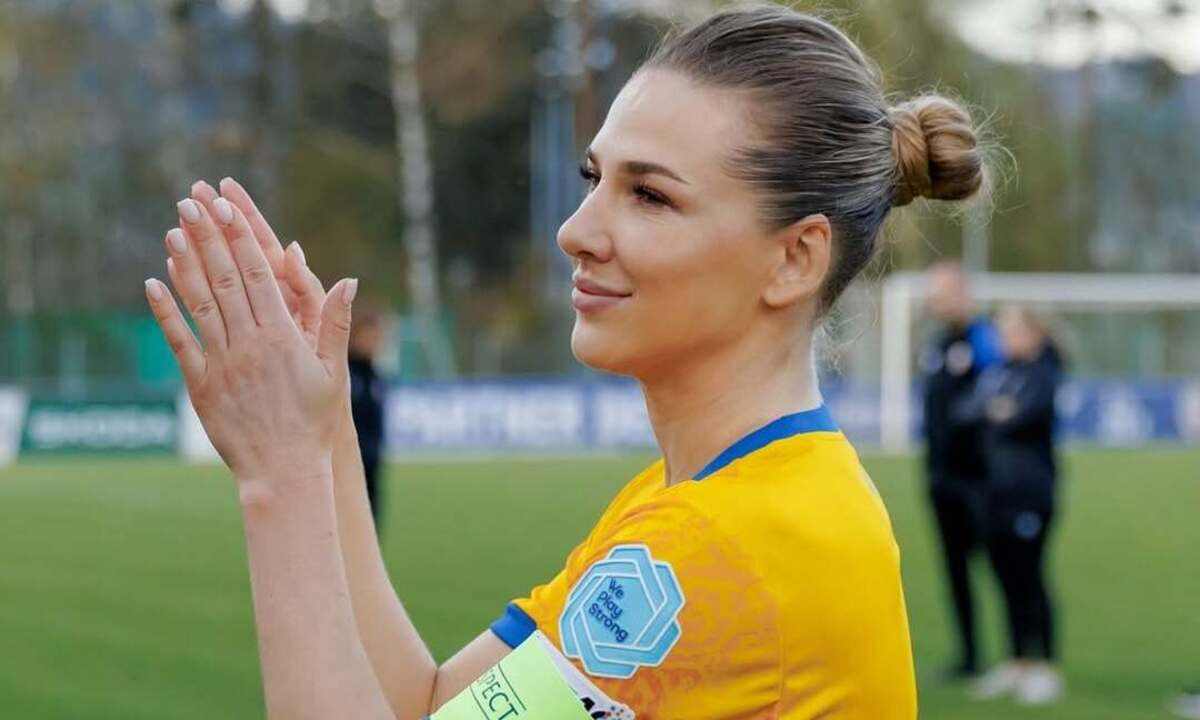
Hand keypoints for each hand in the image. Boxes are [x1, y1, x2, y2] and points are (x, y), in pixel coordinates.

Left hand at [145, 183, 356, 485]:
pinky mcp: (201, 385)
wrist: (285, 470)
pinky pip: (179, 341)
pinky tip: (153, 284)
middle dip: (208, 236)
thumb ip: (336, 323)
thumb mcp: (334, 371)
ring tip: (173, 229)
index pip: (258, 274)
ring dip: (185, 263)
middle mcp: (249, 343)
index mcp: (282, 336)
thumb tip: (349, 280)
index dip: (240, 237)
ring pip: (200, 302)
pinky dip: (165, 312)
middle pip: (225, 278)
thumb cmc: (315, 422)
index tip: (227, 206)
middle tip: (191, 200)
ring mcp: (222, 362)